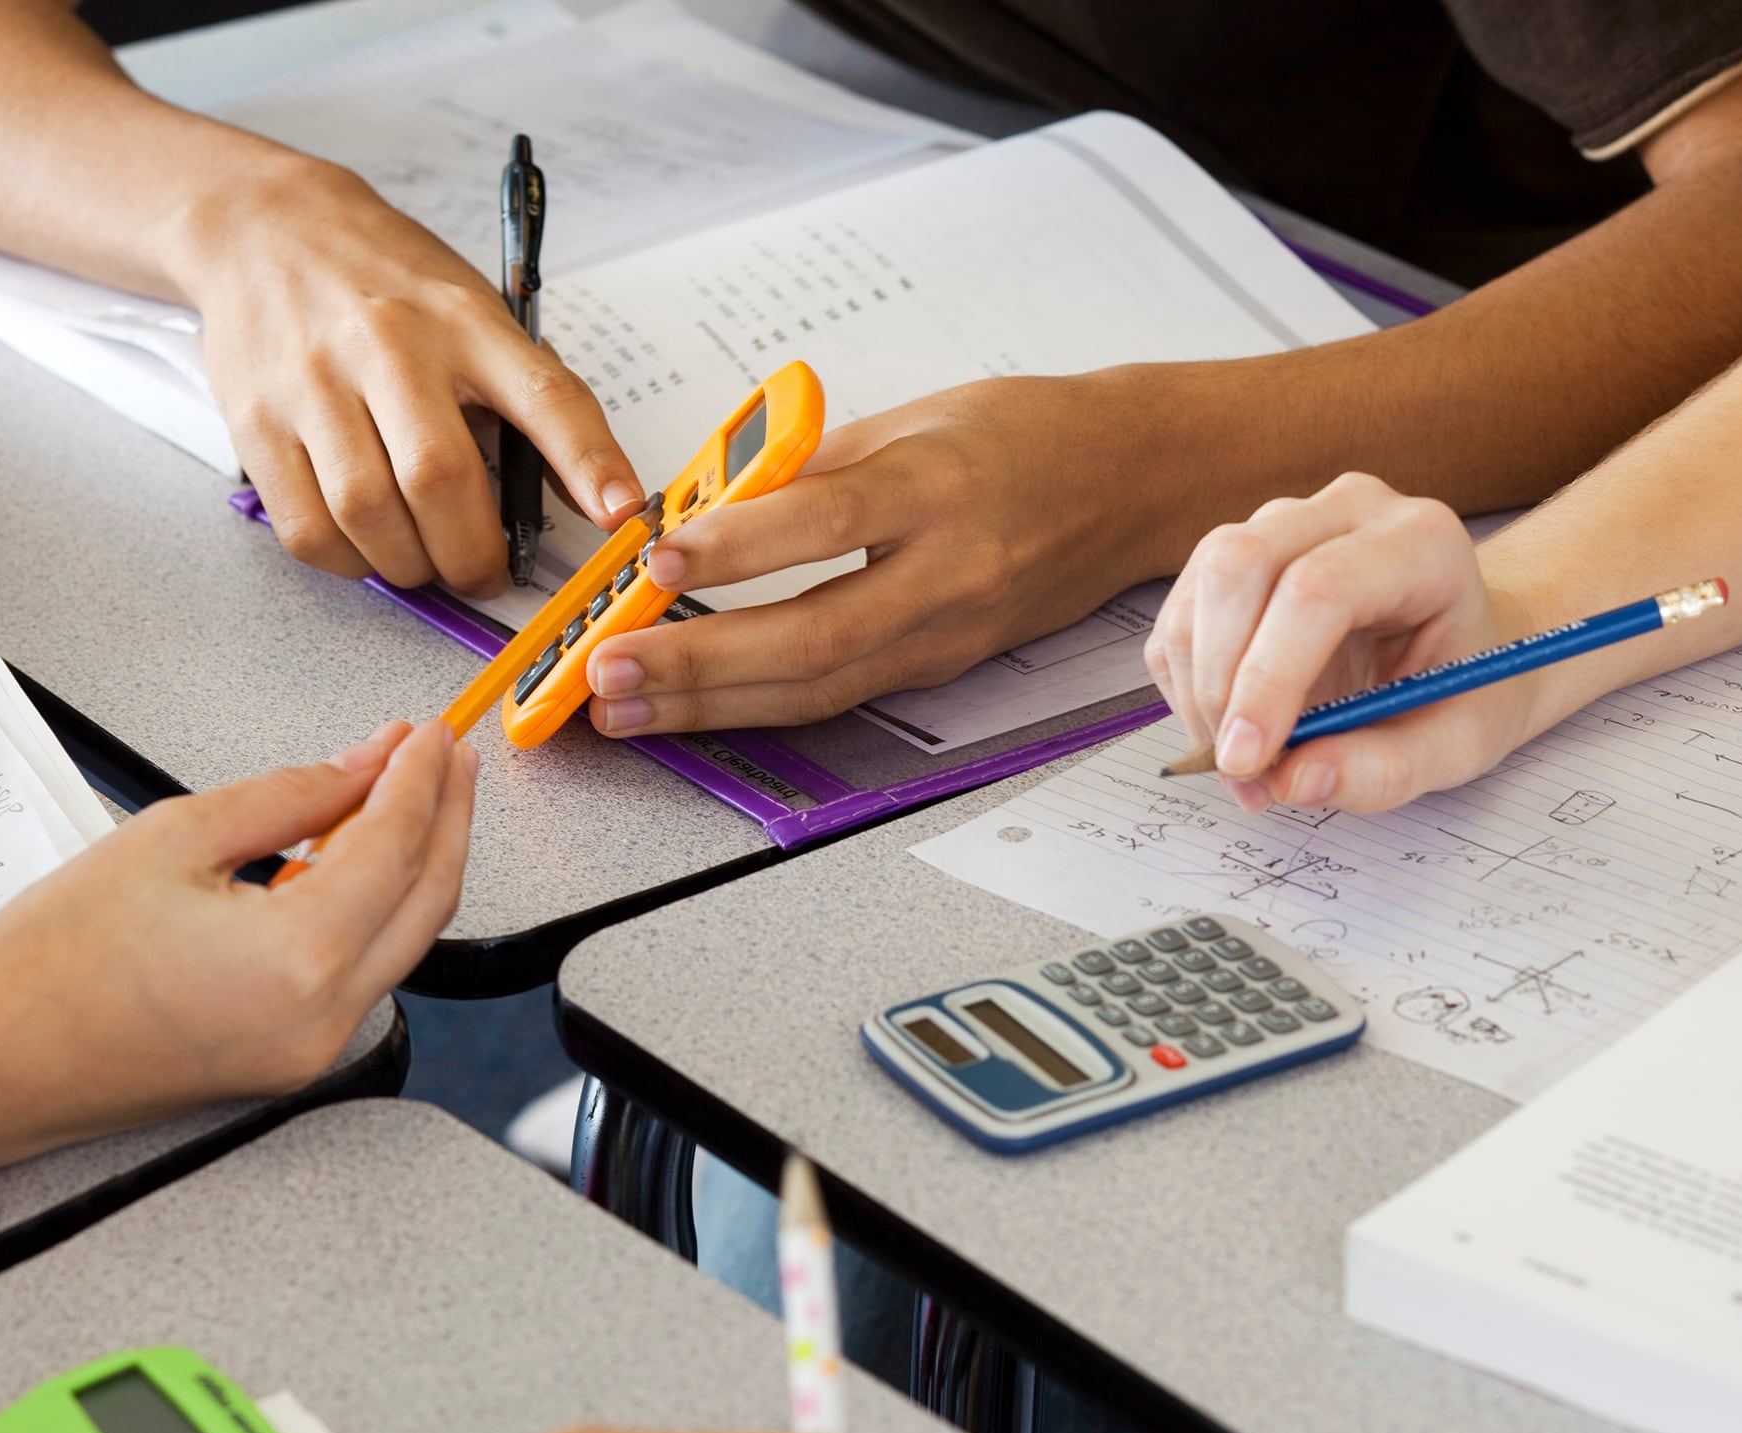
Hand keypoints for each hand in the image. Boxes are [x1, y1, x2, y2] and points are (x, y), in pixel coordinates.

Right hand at [0, 721, 472, 1177]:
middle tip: (445, 754)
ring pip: (406, 936)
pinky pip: (365, 969)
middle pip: (428, 896)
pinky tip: (360, 855)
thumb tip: (365, 768)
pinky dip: (376, 907)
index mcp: (300, 958)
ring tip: (410, 791)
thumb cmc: (50, 963)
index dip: (419, 778)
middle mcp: (325, 1016)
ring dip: (417, 859)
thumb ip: (292, 796)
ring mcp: (316, 1047)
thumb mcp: (175, 838)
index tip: (426, 732)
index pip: (396, 845)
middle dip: (446, 816)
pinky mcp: (296, 1058)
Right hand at [174, 156, 643, 597]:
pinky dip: (349, 561)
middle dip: (474, 554)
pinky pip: (308, 527)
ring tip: (427, 561)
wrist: (265, 228)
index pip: (543, 395)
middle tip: (486, 571)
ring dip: (411, 565)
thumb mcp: (474, 313)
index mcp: (464, 320)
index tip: (621, 515)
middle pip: (440, 478)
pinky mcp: (257, 420)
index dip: (589, 463)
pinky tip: (368, 546)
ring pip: (369, 514)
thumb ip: (529, 396)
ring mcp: (313, 382)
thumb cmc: (388, 283)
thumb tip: (595, 495)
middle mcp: (389, 345)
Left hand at [580, 372, 1189, 735]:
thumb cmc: (1028, 435)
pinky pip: (841, 693)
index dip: (737, 546)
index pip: (827, 520)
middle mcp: (950, 573)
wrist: (1132, 482)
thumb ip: (810, 465)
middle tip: (609, 669)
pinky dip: (761, 704)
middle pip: (814, 634)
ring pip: (820, 686)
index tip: (655, 560)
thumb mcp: (916, 417)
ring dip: (713, 703)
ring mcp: (950, 632)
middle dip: (699, 661)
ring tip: (626, 706)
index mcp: (939, 486)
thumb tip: (706, 506)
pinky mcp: (945, 665)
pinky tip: (696, 706)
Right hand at [1145, 473, 1540, 814]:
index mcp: (1421, 542)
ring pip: (1200, 588)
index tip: (1250, 760)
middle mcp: (1347, 511)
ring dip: (1199, 690)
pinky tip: (1232, 729)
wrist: (1462, 647)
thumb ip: (1385, 770)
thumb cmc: (1466, 688)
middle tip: (1241, 769)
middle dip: (1220, 681)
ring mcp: (1286, 522)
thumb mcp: (1456, 747)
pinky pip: (1182, 615)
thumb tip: (1293, 778)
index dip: (1270, 676)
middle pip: (1240, 565)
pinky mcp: (1240, 554)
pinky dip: (1188, 686)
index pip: (1319, 588)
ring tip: (1243, 764)